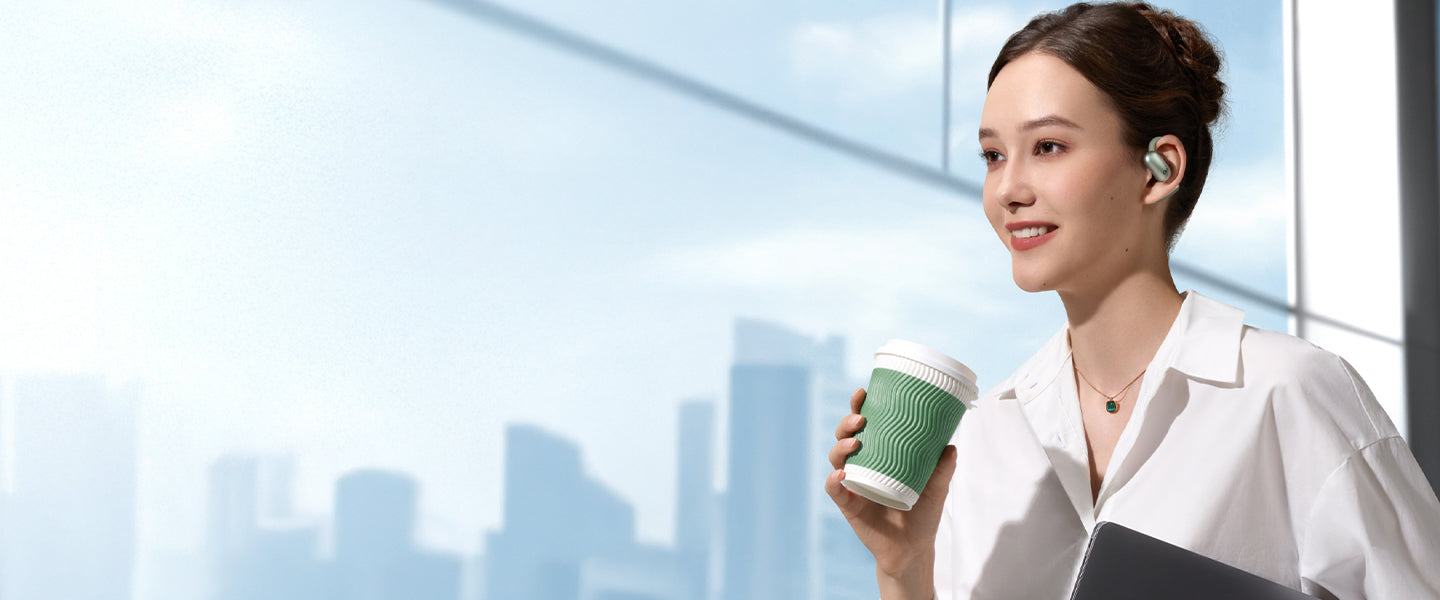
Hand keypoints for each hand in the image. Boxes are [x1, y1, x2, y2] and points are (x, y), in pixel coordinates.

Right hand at [824, 387, 956, 599]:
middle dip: (847, 423)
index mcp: (879, 454)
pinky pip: (834, 489)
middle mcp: (862, 465)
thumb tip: (950, 445)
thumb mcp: (937, 488)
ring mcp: (852, 484)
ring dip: (840, 447)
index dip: (859, 408)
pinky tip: (840, 475)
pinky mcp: (848, 505)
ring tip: (854, 444)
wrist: (913, 549)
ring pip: (836, 458)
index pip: (865, 426)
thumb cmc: (923, 514)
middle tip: (861, 420)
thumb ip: (943, 468)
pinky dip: (833, 481)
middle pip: (844, 437)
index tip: (863, 393)